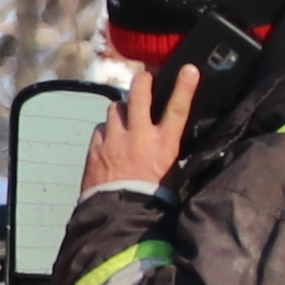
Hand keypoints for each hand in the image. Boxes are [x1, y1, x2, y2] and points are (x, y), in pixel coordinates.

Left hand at [77, 63, 196, 201]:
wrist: (121, 216)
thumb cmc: (153, 198)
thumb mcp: (172, 173)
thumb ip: (168, 151)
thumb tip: (168, 140)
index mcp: (164, 143)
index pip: (177, 107)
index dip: (184, 86)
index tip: (189, 68)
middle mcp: (138, 136)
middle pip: (138, 95)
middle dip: (142, 81)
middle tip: (145, 77)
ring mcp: (113, 140)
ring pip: (114, 109)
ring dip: (121, 110)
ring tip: (125, 117)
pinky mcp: (95, 149)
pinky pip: (100, 129)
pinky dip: (106, 130)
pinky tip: (109, 139)